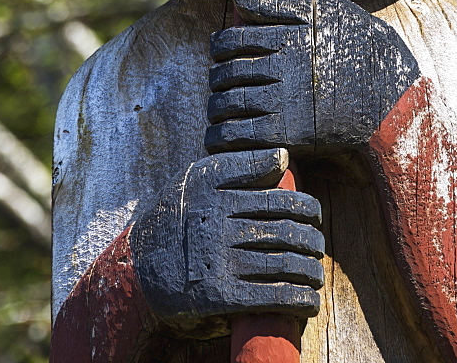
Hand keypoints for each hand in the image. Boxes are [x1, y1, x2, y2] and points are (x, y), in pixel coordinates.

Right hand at [130, 148, 323, 327]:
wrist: (138, 266)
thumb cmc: (176, 216)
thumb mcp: (197, 178)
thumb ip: (239, 165)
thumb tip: (283, 156)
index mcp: (216, 191)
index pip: (277, 198)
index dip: (306, 207)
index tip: (316, 214)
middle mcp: (218, 222)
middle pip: (285, 231)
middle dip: (312, 241)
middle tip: (319, 246)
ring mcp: (219, 260)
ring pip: (283, 264)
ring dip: (310, 272)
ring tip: (316, 274)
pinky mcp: (220, 295)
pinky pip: (271, 297)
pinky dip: (298, 299)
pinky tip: (309, 301)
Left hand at [205, 0, 419, 154]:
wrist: (393, 97)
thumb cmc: (359, 45)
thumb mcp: (325, 10)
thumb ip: (278, 3)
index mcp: (286, 36)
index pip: (233, 40)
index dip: (220, 45)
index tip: (220, 49)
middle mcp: (282, 67)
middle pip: (228, 72)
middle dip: (217, 76)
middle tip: (219, 80)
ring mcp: (285, 102)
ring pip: (229, 103)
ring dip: (217, 106)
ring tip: (220, 106)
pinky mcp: (290, 134)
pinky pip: (242, 136)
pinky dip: (224, 137)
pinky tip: (222, 134)